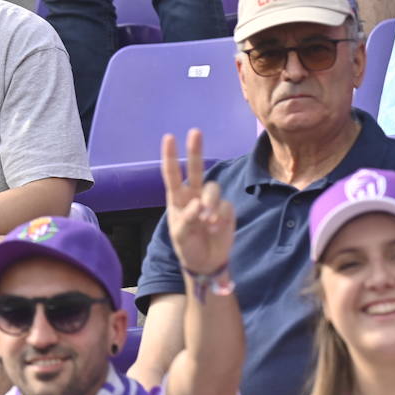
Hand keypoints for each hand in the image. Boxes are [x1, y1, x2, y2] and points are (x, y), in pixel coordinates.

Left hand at [160, 129, 233, 275]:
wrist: (206, 262)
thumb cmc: (187, 246)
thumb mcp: (180, 236)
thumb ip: (187, 220)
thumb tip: (198, 205)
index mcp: (177, 198)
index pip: (172, 174)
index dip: (170, 156)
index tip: (169, 137)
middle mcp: (194, 195)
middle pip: (195, 169)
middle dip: (195, 150)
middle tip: (195, 132)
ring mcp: (210, 201)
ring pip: (213, 189)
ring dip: (211, 203)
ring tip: (208, 222)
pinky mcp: (225, 210)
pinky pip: (225, 206)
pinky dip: (220, 218)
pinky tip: (216, 230)